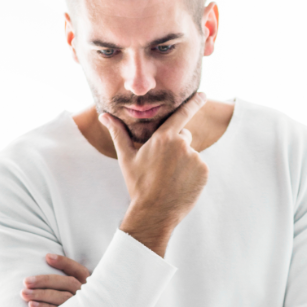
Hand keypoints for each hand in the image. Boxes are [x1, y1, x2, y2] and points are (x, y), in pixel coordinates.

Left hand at [21, 254, 89, 306]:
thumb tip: (47, 258)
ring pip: (62, 298)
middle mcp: (88, 296)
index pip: (78, 270)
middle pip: (68, 283)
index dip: (64, 263)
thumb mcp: (76, 291)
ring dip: (42, 294)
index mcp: (89, 286)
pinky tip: (32, 305)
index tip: (47, 257)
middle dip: (46, 281)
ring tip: (24, 293)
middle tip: (26, 281)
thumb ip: (65, 279)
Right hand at [101, 92, 208, 255]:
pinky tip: (179, 184)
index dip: (194, 103)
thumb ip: (118, 133)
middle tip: (162, 166)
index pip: (182, 114)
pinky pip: (199, 167)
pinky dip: (192, 174)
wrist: (154, 212)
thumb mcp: (126, 158)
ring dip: (183, 162)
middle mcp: (182, 145)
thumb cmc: (138, 184)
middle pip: (184, 137)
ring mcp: (195, 158)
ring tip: (170, 178)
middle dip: (176, 146)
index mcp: (164, 138)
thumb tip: (103, 115)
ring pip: (191, 154)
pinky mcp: (204, 172)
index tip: (204, 94)